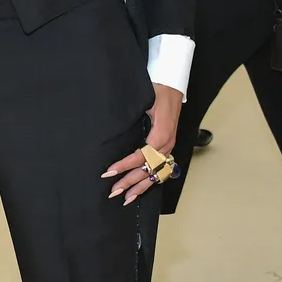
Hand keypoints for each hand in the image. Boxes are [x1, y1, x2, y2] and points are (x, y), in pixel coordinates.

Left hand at [101, 83, 183, 204]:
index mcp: (161, 134)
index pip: (142, 156)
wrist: (172, 83)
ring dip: (140, 186)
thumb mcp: (146, 101)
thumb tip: (117, 127)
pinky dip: (150, 181)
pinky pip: (160, 169)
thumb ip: (135, 115)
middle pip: (148, 168)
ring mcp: (169, 147)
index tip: (109, 171)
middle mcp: (167, 144)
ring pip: (155, 172)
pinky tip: (141, 189)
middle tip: (113, 192)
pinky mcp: (168, 146)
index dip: (125, 165)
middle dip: (130, 182)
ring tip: (127, 198)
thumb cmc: (157, 90)